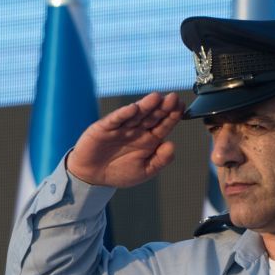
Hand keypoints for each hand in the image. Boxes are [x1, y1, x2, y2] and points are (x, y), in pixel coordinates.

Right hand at [67, 92, 182, 187]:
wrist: (92, 176)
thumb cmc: (118, 172)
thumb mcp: (144, 171)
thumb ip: (160, 160)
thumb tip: (171, 145)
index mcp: (149, 140)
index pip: (164, 125)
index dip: (173, 116)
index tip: (182, 107)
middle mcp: (137, 130)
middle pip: (152, 115)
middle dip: (163, 107)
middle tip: (173, 98)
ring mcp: (122, 127)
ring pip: (136, 114)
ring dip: (146, 105)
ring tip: (157, 97)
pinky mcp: (105, 127)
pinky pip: (115, 119)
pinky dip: (123, 114)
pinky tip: (132, 109)